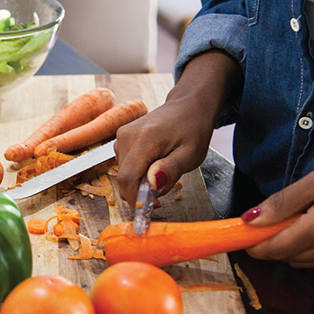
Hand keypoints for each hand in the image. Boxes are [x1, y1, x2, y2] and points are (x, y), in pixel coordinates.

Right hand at [115, 50, 242, 205]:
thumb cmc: (193, 129)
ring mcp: (122, 136)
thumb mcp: (191, 154)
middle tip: (165, 188)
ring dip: (140, 181)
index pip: (127, 178)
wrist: (187, 106)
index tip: (152, 206)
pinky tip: (154, 164)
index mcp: (144, 139)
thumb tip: (152, 184)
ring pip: (123, 172)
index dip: (136, 198)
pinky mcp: (121, 138)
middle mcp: (127, 136)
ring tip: (162, 171)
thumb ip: (171, 169)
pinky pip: (125, 164)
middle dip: (141, 190)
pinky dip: (137, 171)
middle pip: (124, 177)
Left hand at [243, 145, 313, 267]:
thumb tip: (251, 219)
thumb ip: (282, 203)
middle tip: (266, 219)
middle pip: (286, 257)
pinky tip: (312, 221)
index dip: (253, 245)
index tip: (241, 235)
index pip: (274, 250)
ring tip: (293, 215)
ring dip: (289, 245)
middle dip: (271, 242)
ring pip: (303, 260)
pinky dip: (308, 245)